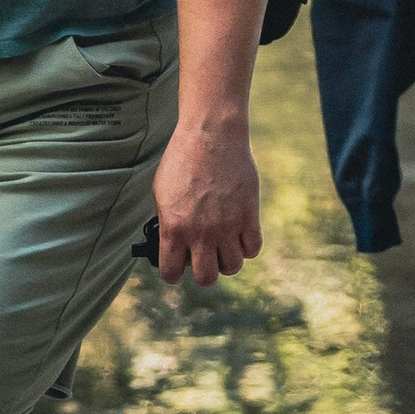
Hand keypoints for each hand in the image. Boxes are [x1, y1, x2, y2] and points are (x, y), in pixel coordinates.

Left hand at [151, 110, 261, 286]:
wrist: (212, 135)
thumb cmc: (182, 159)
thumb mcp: (161, 192)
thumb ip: (165, 221)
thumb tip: (170, 242)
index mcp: (173, 228)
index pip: (171, 274)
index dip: (173, 273)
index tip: (177, 264)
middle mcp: (201, 233)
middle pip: (206, 278)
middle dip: (204, 271)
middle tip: (203, 256)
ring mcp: (227, 226)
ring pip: (232, 267)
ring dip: (226, 260)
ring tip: (223, 245)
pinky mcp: (249, 216)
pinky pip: (252, 249)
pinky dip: (246, 246)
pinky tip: (239, 234)